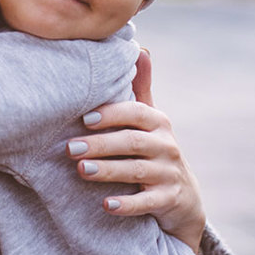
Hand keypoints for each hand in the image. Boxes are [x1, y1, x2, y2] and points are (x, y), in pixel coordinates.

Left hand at [73, 48, 205, 253]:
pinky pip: (147, 202)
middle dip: (100, 144)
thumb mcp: (150, 121)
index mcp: (158, 123)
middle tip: (70, 149)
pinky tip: (106, 205)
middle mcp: (166, 146)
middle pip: (131, 142)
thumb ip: (141, 89)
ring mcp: (169, 174)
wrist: (184, 199)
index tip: (84, 119)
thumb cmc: (155, 152)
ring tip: (81, 171)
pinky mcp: (169, 200)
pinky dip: (127, 204)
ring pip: (136, 170)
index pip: (135, 113)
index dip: (111, 114)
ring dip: (108, 170)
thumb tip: (140, 49)